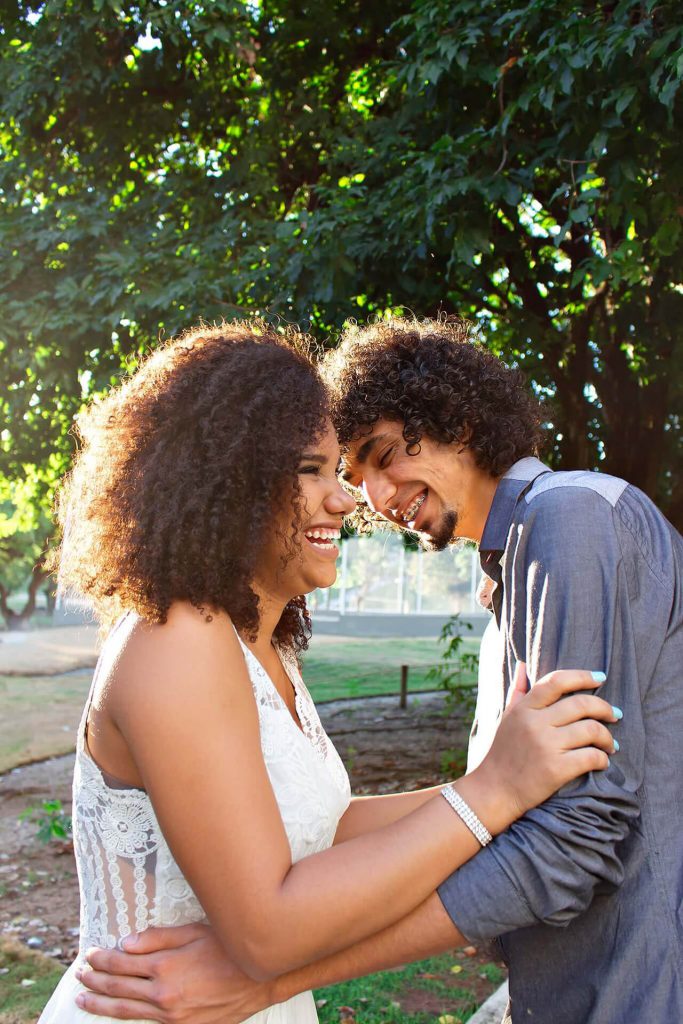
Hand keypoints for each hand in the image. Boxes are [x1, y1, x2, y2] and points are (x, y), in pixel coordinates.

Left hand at [75, 924, 273, 1022]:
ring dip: (102, 1005)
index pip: (122, 963)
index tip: (89, 954)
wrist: (259, 981)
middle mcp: (163, 994)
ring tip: (83, 999)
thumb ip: (158, 937)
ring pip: (126, 1012)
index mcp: (165, 967)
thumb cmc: (228, 948)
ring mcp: (171, 1015)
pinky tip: (117, 1014)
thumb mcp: (194, 932)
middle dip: (95, 981)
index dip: (102, 959)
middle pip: (118, 989)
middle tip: (79, 975)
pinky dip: (126, 1017)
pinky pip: (146, 1022)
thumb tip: (126, 943)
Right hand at [472, 666, 618, 828]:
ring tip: (611, 744)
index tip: (600, 677)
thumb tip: (523, 665)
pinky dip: (603, 759)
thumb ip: (517, 691)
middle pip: (581, 704)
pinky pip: (591, 757)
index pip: (557, 681)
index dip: (582, 676)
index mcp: (524, 709)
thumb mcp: (506, 717)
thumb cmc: (503, 752)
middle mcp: (535, 723)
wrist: (494, 790)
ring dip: (608, 737)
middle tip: (615, 714)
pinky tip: (603, 761)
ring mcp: (546, 746)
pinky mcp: (556, 769)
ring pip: (591, 730)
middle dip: (604, 708)